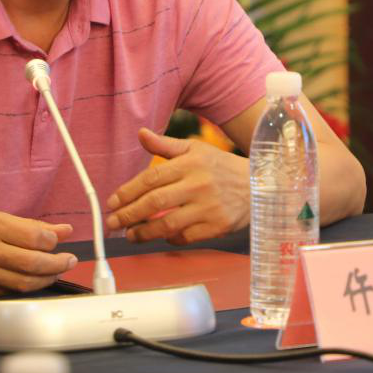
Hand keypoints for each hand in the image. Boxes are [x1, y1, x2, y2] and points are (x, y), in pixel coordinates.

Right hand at [0, 209, 75, 296]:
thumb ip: (28, 225)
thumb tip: (61, 230)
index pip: (33, 237)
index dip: (52, 241)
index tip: (60, 240)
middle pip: (32, 263)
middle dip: (58, 263)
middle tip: (70, 261)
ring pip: (24, 283)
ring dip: (47, 279)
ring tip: (56, 272)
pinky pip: (9, 293)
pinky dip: (26, 288)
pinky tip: (35, 282)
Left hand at [105, 128, 249, 244]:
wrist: (260, 185)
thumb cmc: (221, 166)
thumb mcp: (195, 149)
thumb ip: (165, 144)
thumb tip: (140, 134)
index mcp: (190, 163)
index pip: (151, 178)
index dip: (128, 192)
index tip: (112, 202)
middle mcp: (198, 184)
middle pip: (155, 202)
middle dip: (129, 214)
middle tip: (113, 222)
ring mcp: (208, 207)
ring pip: (168, 224)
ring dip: (144, 232)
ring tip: (130, 234)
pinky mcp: (218, 226)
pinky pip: (186, 238)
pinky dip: (170, 239)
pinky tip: (160, 237)